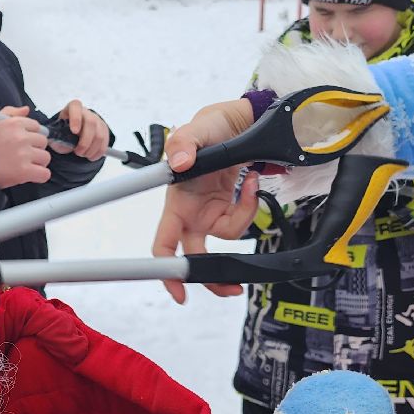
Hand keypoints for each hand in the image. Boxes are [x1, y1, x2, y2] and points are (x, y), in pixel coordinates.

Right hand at [0, 106, 50, 188]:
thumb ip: (9, 113)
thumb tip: (26, 110)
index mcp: (13, 123)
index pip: (36, 126)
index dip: (30, 135)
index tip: (23, 142)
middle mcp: (20, 137)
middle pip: (43, 142)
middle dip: (35, 149)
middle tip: (22, 155)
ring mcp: (24, 154)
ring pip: (45, 157)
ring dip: (37, 163)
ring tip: (24, 166)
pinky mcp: (25, 171)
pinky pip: (44, 174)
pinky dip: (39, 176)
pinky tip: (29, 175)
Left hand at [55, 99, 109, 159]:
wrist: (71, 134)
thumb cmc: (62, 133)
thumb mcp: (55, 134)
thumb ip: (56, 137)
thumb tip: (59, 141)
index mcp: (72, 108)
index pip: (76, 107)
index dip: (76, 119)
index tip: (74, 132)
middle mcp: (86, 112)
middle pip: (91, 123)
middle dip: (85, 142)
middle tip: (78, 153)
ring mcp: (97, 120)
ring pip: (99, 135)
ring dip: (91, 149)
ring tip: (82, 154)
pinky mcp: (104, 129)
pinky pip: (104, 142)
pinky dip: (98, 152)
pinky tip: (90, 156)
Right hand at [151, 98, 256, 303]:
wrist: (240, 122)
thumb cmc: (212, 125)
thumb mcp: (199, 127)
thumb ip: (185, 142)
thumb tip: (179, 162)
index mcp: (176, 202)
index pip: (163, 244)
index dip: (167, 271)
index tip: (179, 290)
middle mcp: (191, 213)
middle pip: (196, 255)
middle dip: (214, 273)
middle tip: (233, 287)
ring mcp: (211, 212)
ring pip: (227, 235)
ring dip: (244, 214)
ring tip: (249, 185)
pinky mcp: (230, 207)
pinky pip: (242, 219)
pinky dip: (250, 204)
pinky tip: (250, 183)